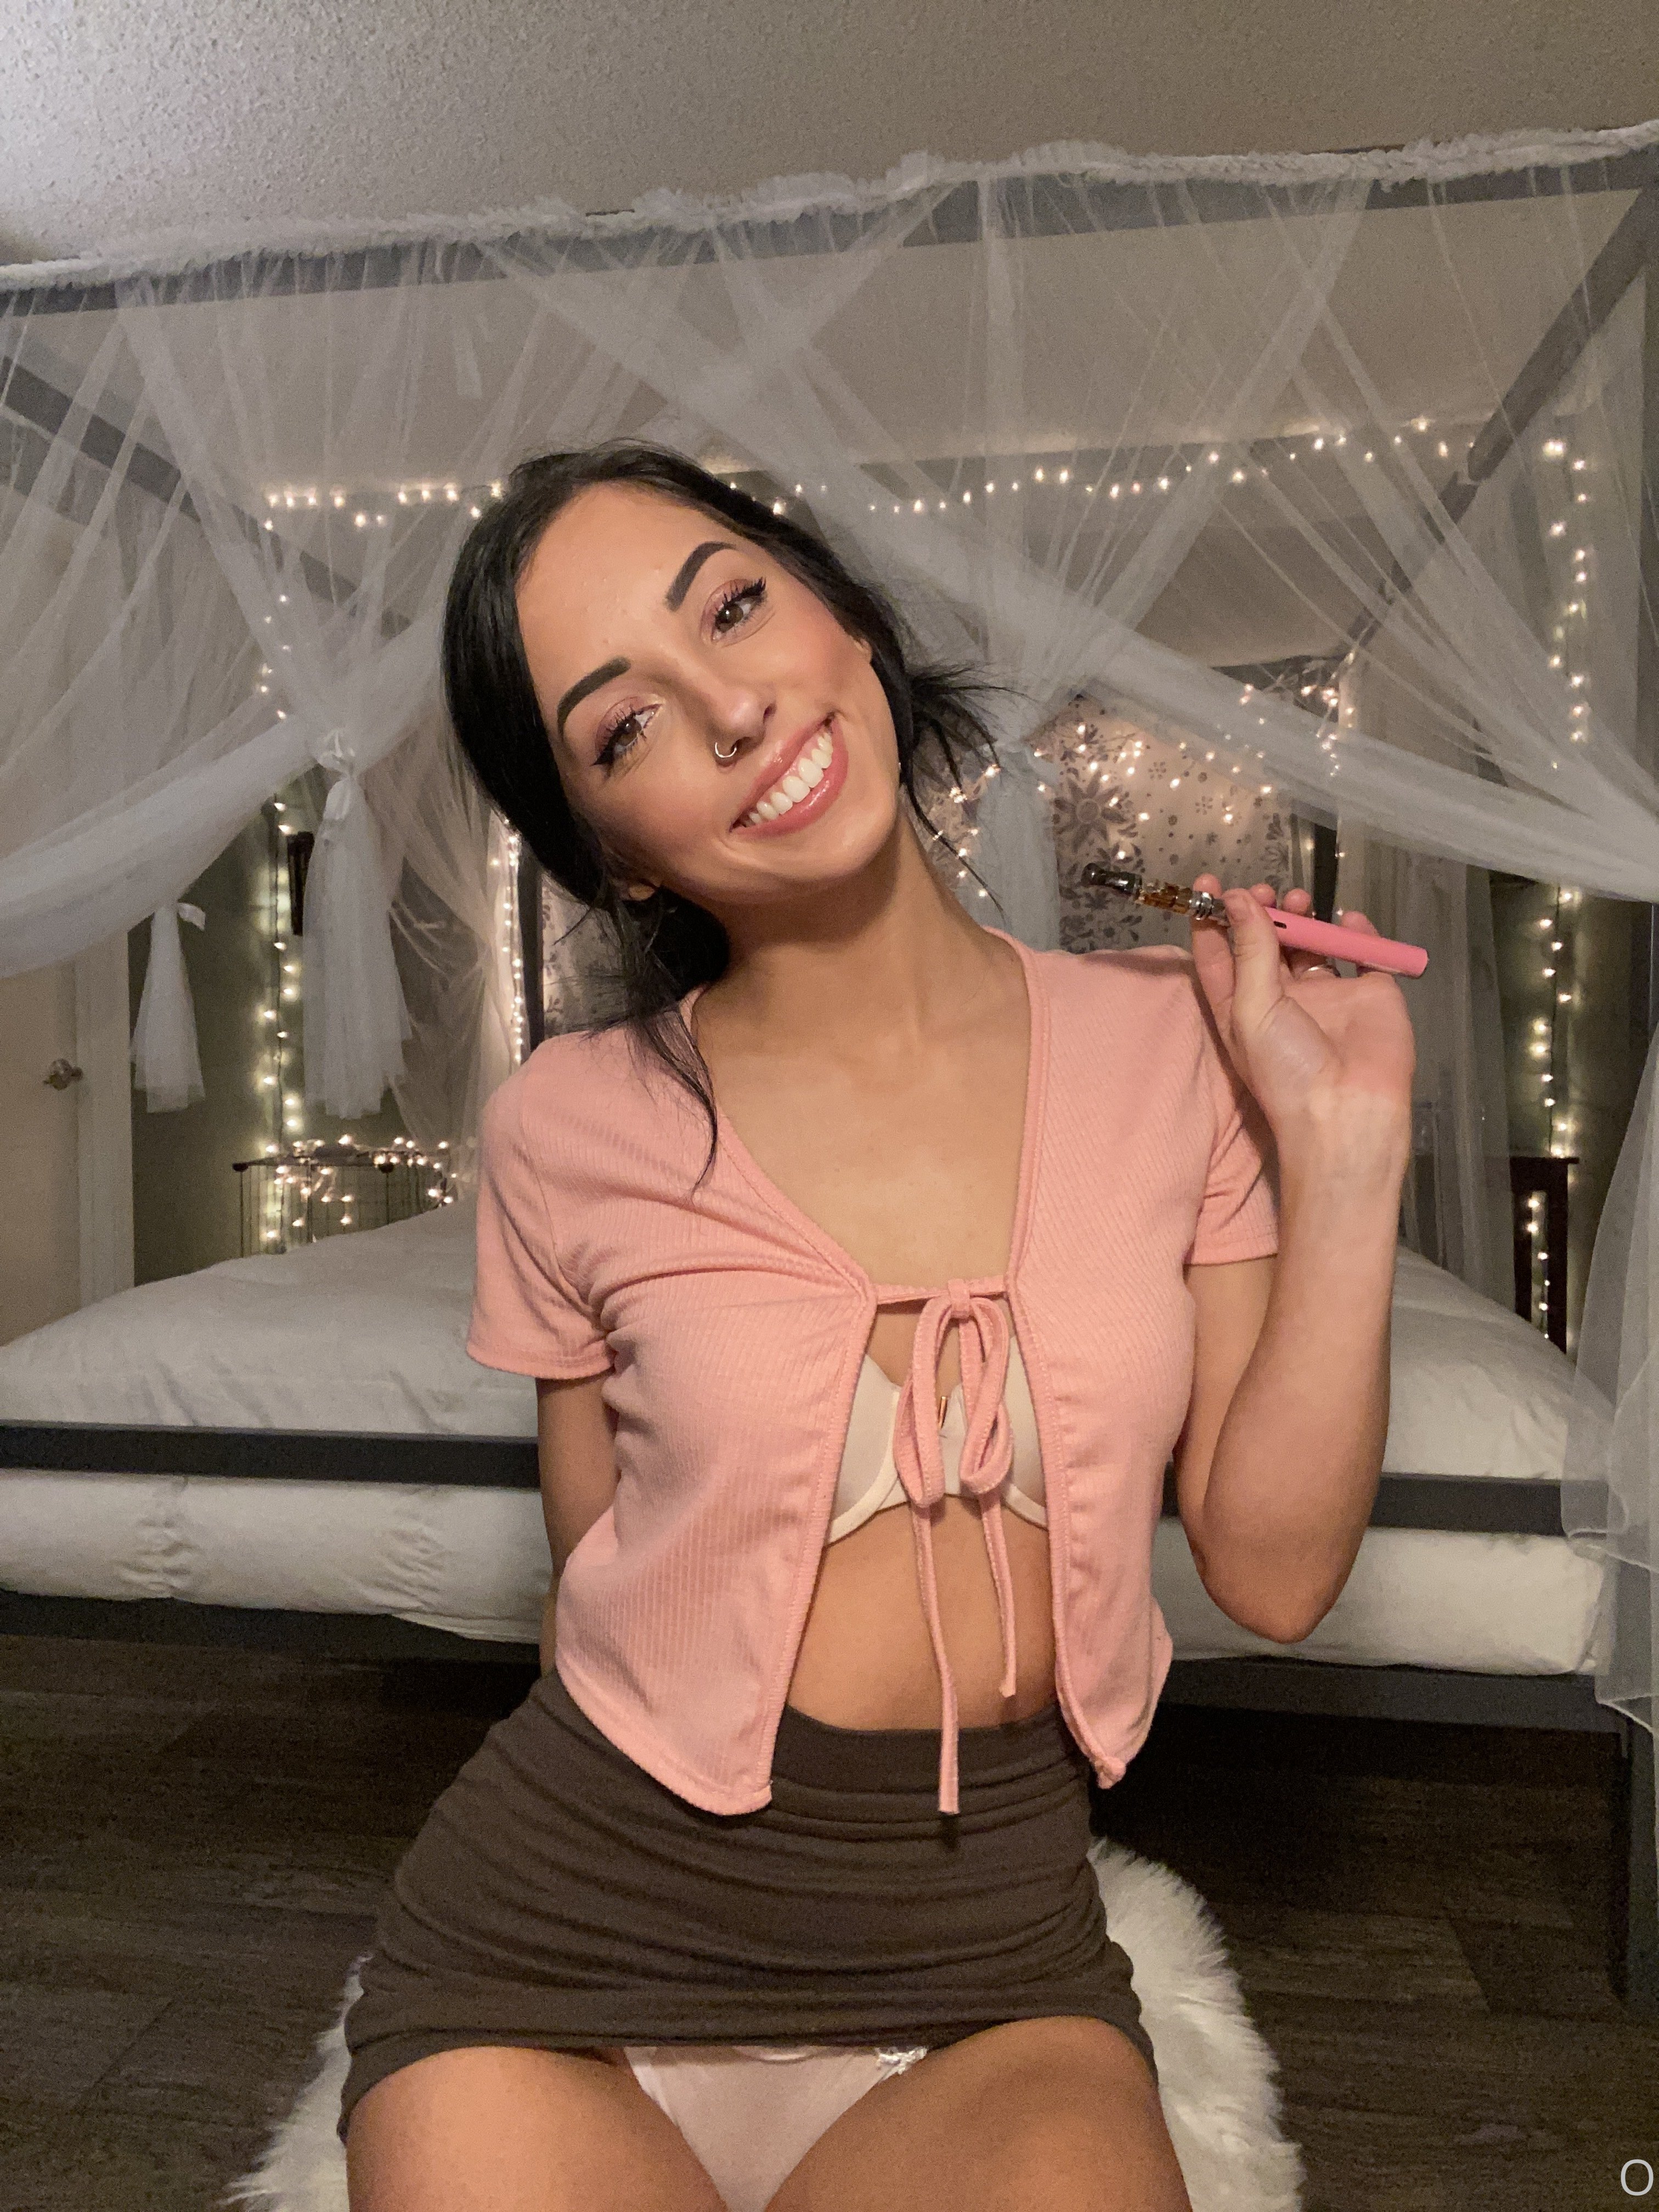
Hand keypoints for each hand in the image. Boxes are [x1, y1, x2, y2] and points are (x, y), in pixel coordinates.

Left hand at [1187, 874, 1415, 1153]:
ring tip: (1300, 903)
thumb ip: (1249, 950)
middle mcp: (1282, 998)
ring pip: (1312, 943)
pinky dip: (1357, 931)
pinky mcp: (1369, 993)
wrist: (1348, 1112)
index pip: (1220, 955)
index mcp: (1242, 1006)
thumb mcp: (1253, 1008)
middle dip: (1264, 912)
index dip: (1213, 920)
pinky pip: (1363, 952)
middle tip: (1269, 894)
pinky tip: (1348, 920)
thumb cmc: (1287, 1071)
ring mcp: (1327, 994)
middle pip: (1267, 942)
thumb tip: (1236, 900)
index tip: (1210, 884)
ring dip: (1304, 918)